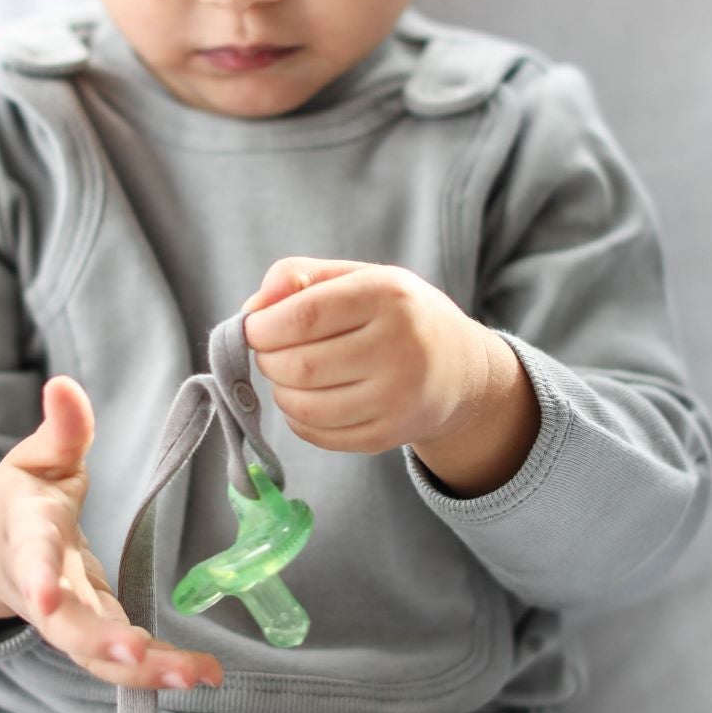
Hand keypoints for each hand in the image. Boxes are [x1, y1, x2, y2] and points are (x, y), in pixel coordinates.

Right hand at [0, 377, 223, 691]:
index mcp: (28, 535)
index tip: (44, 594)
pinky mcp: (90, 634)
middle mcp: (44, 587)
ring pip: (95, 655)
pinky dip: (157, 673)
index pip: (30, 555)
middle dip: (99, 641)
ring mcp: (66, 618)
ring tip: (197, 674)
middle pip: (64, 624)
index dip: (36, 575)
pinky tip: (204, 674)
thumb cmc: (24, 497)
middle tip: (138, 653)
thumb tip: (63, 385)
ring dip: (143, 671)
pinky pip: (118, 662)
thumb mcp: (38, 458)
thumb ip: (59, 429)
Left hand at [241, 257, 535, 488]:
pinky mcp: (388, 435)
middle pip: (301, 365)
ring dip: (279, 390)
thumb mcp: (359, 277)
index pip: (305, 315)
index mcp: (388, 296)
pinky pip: (318, 434)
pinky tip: (307, 398)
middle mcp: (399, 348)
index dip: (264, 326)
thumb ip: (301, 277)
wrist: (460, 370)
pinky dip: (297, 418)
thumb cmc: (397, 315)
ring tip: (288, 374)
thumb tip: (251, 307)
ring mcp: (396, 398)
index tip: (252, 327)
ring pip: (305, 405)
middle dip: (268, 360)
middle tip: (268, 352)